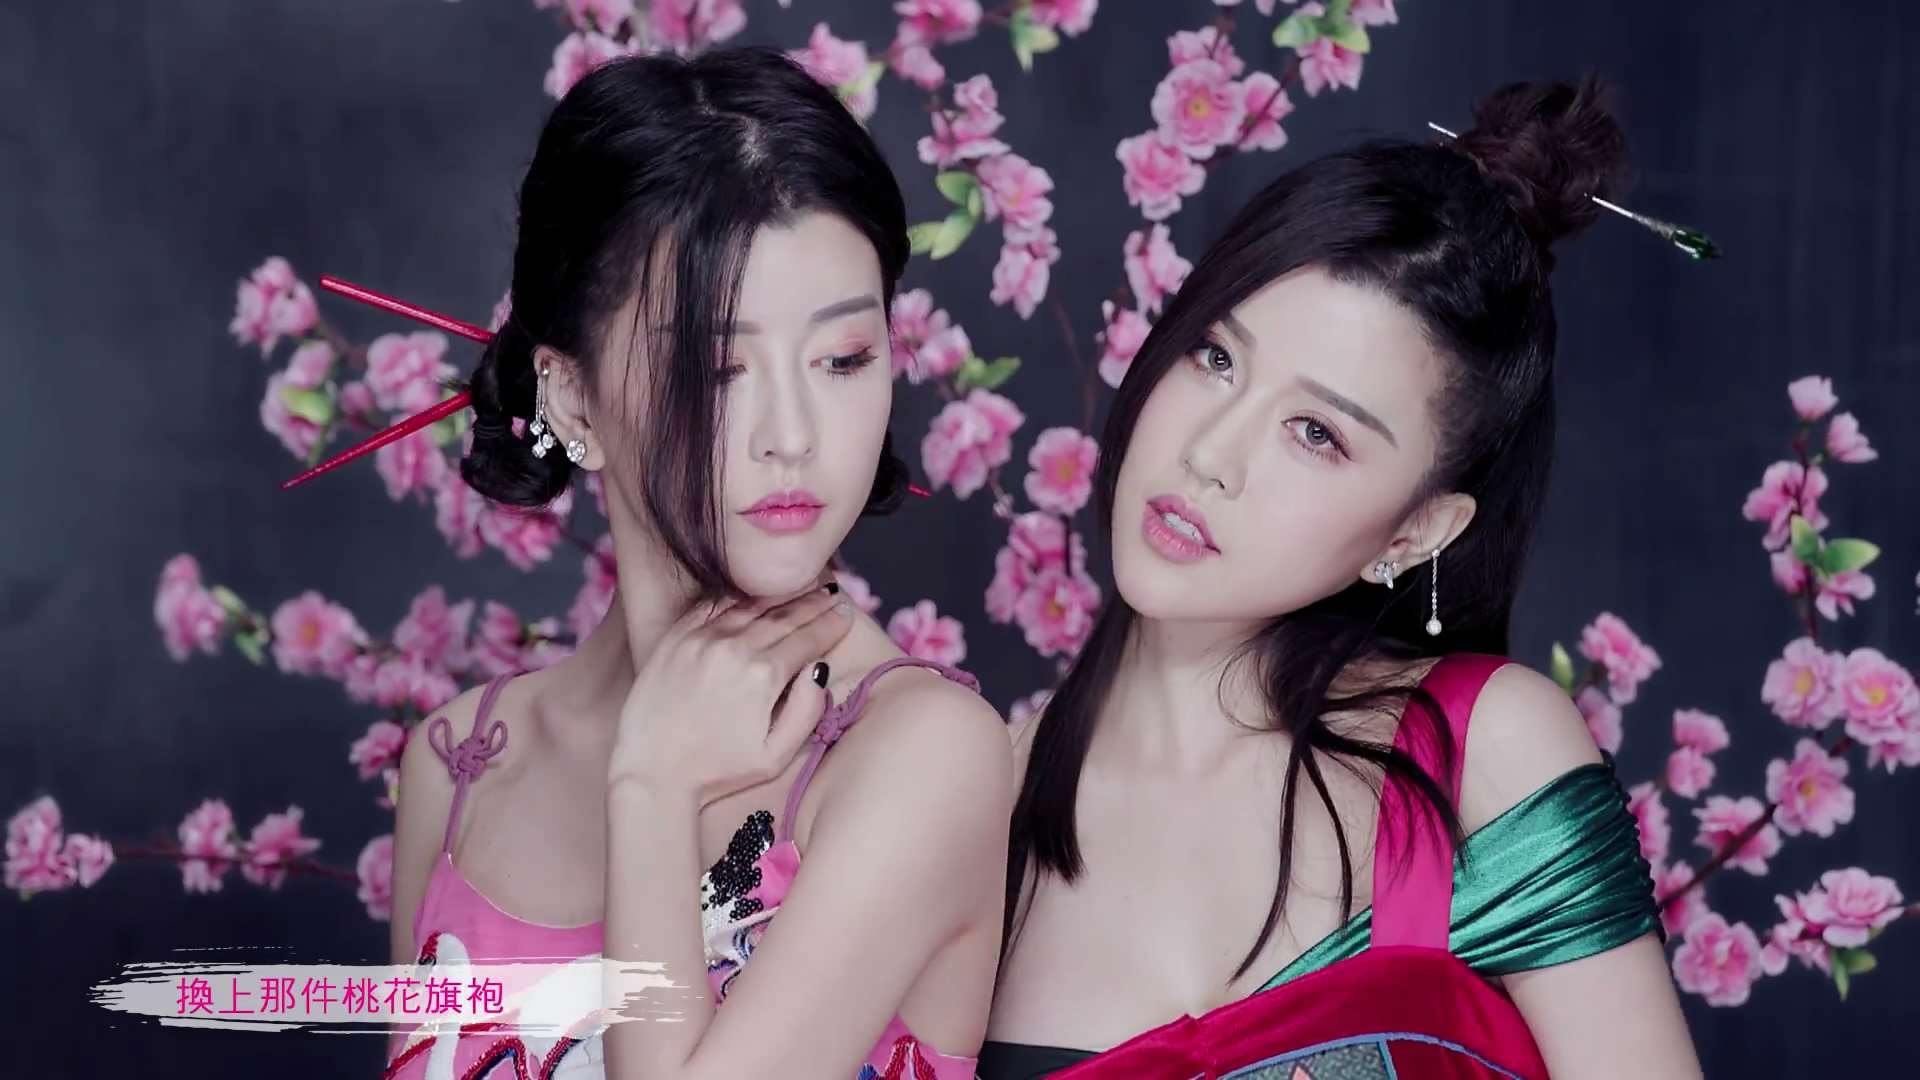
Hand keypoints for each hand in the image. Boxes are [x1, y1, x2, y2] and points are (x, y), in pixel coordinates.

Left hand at [609, 584, 854, 804]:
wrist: (652, 772)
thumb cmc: (716, 771)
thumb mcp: (774, 757)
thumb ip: (806, 713)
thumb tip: (819, 671)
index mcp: (763, 676)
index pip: (809, 640)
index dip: (832, 625)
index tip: (847, 614)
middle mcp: (734, 648)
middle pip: (785, 617)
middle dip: (814, 604)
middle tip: (834, 594)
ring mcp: (702, 638)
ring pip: (752, 605)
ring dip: (782, 596)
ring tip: (804, 588)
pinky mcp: (676, 637)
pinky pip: (714, 606)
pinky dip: (740, 597)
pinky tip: (756, 593)